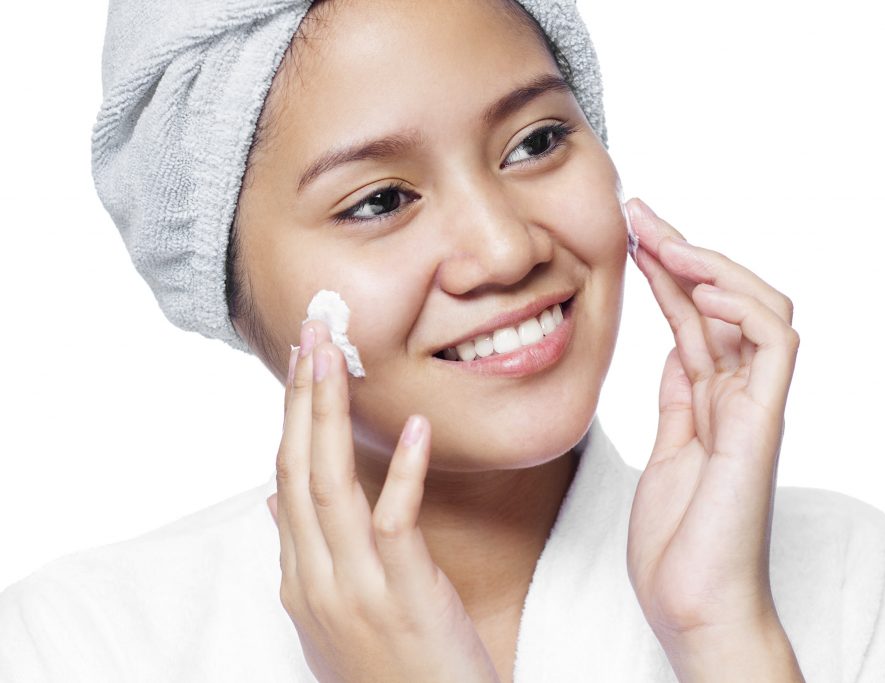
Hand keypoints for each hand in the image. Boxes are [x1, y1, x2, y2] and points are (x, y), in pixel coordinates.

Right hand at [268, 320, 498, 682]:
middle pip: (297, 470)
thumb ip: (306, 552)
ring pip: (329, 487)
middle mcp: (316, 579)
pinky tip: (414, 427)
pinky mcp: (402, 598)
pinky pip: (394, 525)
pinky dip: (400, 473)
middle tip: (312, 332)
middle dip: (302, 397)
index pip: (286, 478)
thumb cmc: (392, 668)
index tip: (304, 362)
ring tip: (335, 356)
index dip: (293, 415)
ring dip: (329, 415)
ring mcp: (354, 589)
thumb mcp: (334, 613)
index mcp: (301, 577)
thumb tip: (278, 501)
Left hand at [623, 199, 799, 641]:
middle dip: (682, 250)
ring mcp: (755, 406)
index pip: (693, 315)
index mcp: (710, 400)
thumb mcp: (665, 452)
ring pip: (758, 309)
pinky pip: (772, 347)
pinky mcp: (763, 424)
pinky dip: (742, 307)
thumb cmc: (678, 542)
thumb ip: (677, 399)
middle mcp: (738, 395)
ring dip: (713, 266)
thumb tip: (673, 348)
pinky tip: (700, 288)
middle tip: (637, 211)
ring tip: (665, 240)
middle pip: (722, 301)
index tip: (628, 232)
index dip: (664, 270)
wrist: (694, 605)